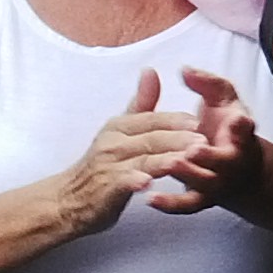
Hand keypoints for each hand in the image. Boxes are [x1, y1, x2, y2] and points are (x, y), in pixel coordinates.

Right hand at [55, 69, 204, 237]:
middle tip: (204, 142)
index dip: (176, 120)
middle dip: (179, 139)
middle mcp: (113, 142)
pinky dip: (134, 181)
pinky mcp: (106, 188)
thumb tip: (151, 70)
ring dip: (165, 159)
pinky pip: (123, 182)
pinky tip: (148, 184)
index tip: (200, 121)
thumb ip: (140, 104)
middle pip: (152, 138)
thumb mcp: (119, 131)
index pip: (152, 119)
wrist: (68, 201)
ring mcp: (109, 165)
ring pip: (143, 159)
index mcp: (119, 126)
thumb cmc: (101, 166)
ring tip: (186, 160)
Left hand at [145, 67, 267, 213]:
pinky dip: (170, 204)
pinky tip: (150, 199)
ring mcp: (218, 181)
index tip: (238, 120)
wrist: (240, 168)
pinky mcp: (203, 197)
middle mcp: (232, 160)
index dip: (243, 126)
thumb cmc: (227, 126)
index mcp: (240, 133)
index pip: (245, 128)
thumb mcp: (223, 98)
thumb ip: (206, 83)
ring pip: (205, 182)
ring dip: (189, 175)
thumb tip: (184, 70)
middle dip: (210, 156)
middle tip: (193, 149)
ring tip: (171, 165)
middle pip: (224, 161)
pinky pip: (188, 204)